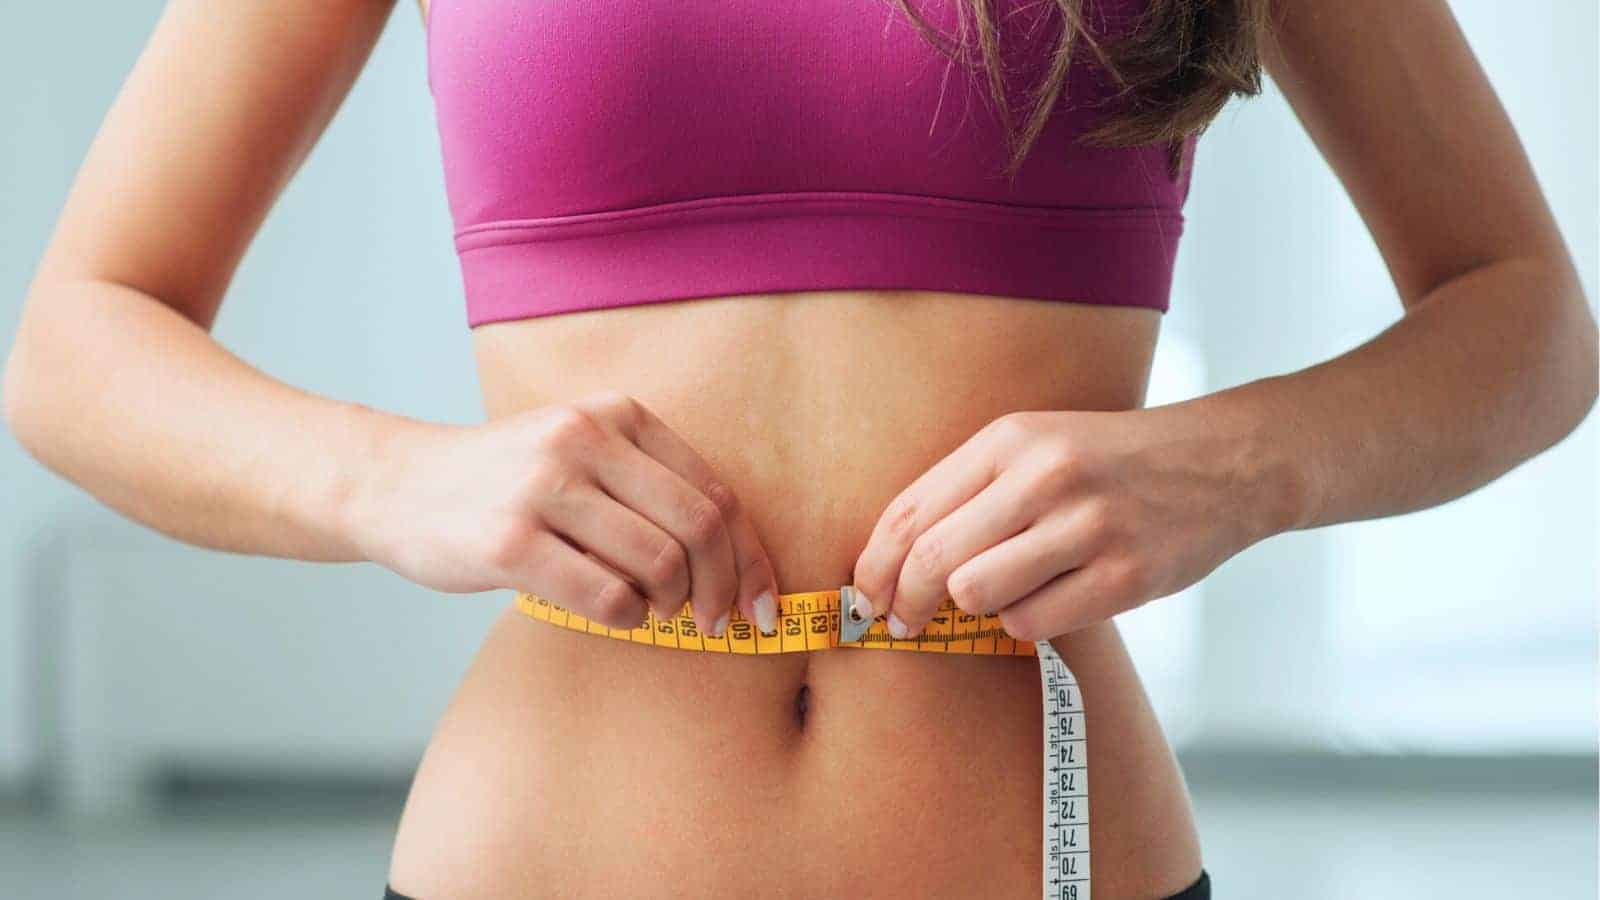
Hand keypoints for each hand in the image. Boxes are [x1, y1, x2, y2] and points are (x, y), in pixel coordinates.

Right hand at [348, 390, 779, 635]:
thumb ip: (651, 489)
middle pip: (700, 526)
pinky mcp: (510, 542)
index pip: (716, 492)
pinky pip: (606, 596)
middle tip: (717, 622)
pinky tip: (616, 612)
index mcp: (616, 416)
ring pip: (659, 563)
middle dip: (724, 588)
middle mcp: (584, 440)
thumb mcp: (581, 454)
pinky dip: (627, 617)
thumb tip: (738, 563)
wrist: (397, 485)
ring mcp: (544, 488)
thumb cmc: (507, 485)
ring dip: (670, 604)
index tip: (764, 602)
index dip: (752, 556)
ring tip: (652, 611)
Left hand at [850, 405, 1291, 641]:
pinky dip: (1024, 622)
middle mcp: (1045, 476)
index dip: (873, 563)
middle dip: (903, 600)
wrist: (1225, 462)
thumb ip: (970, 492)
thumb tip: (892, 561)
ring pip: (976, 593)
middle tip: (901, 621)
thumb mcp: (1037, 446)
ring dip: (971, 607)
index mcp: (1010, 438)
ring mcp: (1088, 526)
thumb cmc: (1112, 462)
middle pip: (932, 558)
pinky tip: (1047, 601)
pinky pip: (1032, 622)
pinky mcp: (1124, 577)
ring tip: (994, 596)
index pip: (910, 510)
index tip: (862, 595)